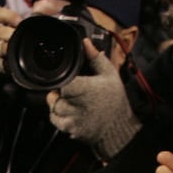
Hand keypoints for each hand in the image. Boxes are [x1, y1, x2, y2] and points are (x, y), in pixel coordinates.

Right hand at [0, 5, 20, 93]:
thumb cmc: (3, 44)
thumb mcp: (11, 28)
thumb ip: (28, 16)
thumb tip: (49, 6)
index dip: (8, 15)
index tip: (19, 20)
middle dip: (11, 33)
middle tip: (20, 36)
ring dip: (9, 48)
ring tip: (18, 50)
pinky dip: (7, 64)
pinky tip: (13, 65)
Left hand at [46, 42, 140, 158]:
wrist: (119, 127)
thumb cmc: (115, 100)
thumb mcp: (110, 75)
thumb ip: (96, 58)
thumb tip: (86, 43)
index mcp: (87, 89)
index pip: (63, 84)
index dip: (63, 82)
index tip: (69, 82)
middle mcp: (78, 105)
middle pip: (55, 96)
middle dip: (58, 92)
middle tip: (68, 91)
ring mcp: (74, 119)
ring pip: (53, 109)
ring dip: (57, 104)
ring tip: (68, 101)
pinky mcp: (72, 130)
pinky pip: (56, 121)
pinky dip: (58, 116)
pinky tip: (69, 112)